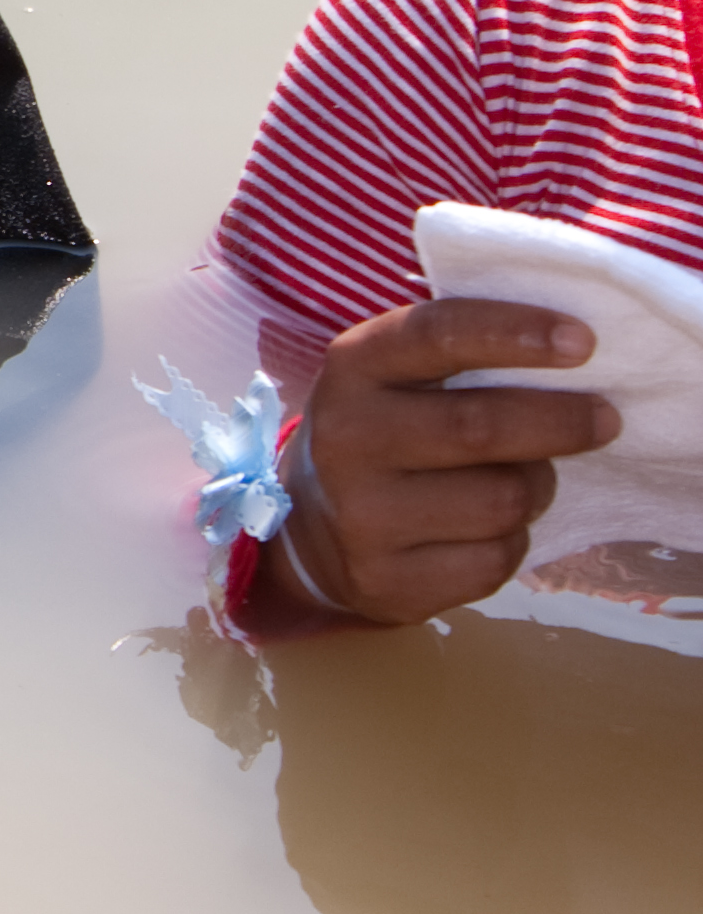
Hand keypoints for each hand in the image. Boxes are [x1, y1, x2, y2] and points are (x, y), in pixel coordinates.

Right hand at [270, 297, 621, 628]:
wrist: (310, 528)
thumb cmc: (386, 432)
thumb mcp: (399, 377)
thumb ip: (463, 356)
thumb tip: (573, 352)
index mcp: (352, 369)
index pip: (436, 336)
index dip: (514, 333)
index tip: (583, 342)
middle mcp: (346, 438)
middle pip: (482, 428)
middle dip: (561, 422)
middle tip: (603, 419)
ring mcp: (361, 516)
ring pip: (503, 500)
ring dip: (534, 487)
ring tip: (521, 479)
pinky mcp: (388, 580)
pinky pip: (496, 561)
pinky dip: (511, 543)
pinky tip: (485, 531)